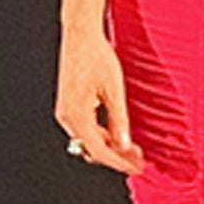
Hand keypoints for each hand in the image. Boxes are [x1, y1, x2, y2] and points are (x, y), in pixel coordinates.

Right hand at [55, 29, 144, 174]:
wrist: (81, 36)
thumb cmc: (96, 56)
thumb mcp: (114, 90)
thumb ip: (118, 120)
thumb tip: (124, 144)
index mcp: (75, 115)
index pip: (99, 150)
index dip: (119, 162)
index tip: (135, 167)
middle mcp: (66, 116)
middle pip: (92, 148)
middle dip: (116, 156)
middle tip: (137, 160)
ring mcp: (65, 111)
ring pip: (88, 140)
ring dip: (109, 146)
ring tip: (131, 149)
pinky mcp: (69, 105)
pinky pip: (85, 128)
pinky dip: (101, 135)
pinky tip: (117, 133)